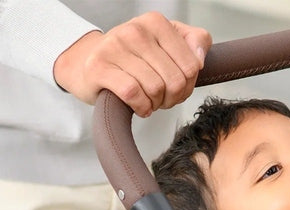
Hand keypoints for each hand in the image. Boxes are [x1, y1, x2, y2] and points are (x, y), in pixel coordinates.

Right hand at [53, 12, 210, 116]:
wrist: (90, 63)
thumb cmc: (135, 59)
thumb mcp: (167, 44)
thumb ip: (194, 43)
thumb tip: (199, 60)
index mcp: (156, 22)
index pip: (192, 66)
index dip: (188, 85)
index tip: (175, 87)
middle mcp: (135, 29)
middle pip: (175, 80)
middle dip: (172, 98)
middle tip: (161, 98)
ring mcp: (114, 47)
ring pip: (155, 88)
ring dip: (155, 104)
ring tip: (148, 100)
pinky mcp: (99, 67)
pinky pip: (133, 94)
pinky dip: (141, 107)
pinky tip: (138, 106)